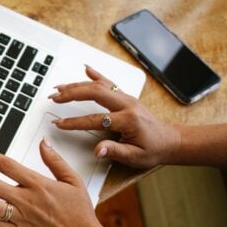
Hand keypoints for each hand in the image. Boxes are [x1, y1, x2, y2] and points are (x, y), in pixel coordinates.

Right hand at [49, 65, 181, 168]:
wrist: (170, 141)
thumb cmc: (154, 149)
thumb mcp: (135, 157)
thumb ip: (115, 151)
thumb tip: (97, 150)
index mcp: (128, 120)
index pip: (96, 119)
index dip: (75, 122)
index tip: (60, 124)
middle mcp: (127, 104)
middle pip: (95, 92)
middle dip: (72, 94)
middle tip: (55, 98)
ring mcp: (127, 98)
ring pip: (99, 85)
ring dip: (77, 85)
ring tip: (60, 88)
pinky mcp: (126, 97)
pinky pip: (110, 82)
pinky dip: (96, 74)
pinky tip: (86, 69)